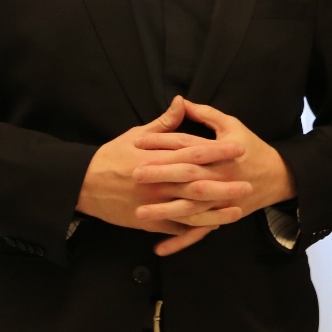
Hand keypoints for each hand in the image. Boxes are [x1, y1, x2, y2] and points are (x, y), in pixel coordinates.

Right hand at [76, 98, 248, 253]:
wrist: (83, 184)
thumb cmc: (111, 157)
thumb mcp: (136, 135)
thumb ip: (163, 123)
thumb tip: (182, 102)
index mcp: (158, 158)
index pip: (194, 152)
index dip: (218, 151)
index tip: (239, 148)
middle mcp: (159, 181)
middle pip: (197, 183)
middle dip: (224, 185)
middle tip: (249, 184)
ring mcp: (154, 203)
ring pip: (189, 210)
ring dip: (214, 212)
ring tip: (236, 212)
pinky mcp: (147, 221)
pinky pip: (173, 227)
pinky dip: (192, 229)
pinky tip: (211, 227)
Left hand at [133, 97, 295, 254]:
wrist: (277, 176)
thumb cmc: (251, 147)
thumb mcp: (232, 125)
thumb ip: (206, 115)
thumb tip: (181, 102)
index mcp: (220, 153)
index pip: (188, 146)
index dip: (163, 143)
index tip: (138, 142)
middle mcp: (219, 178)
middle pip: (187, 176)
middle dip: (161, 176)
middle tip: (135, 175)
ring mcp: (220, 201)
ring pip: (190, 208)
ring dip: (165, 212)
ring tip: (140, 213)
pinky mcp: (220, 217)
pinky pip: (198, 231)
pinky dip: (179, 242)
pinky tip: (159, 248)